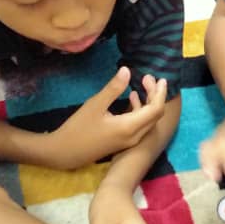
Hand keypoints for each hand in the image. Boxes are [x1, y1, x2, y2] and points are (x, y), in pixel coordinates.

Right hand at [45, 67, 166, 169]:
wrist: (65, 153)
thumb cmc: (78, 128)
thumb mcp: (95, 105)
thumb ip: (113, 88)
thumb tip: (127, 70)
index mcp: (130, 127)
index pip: (156, 109)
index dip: (160, 93)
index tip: (159, 78)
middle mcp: (134, 136)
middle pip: (155, 114)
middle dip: (155, 95)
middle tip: (147, 77)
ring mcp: (130, 141)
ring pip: (148, 120)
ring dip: (148, 102)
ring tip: (142, 83)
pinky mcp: (123, 142)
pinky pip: (140, 125)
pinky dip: (140, 110)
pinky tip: (132, 97)